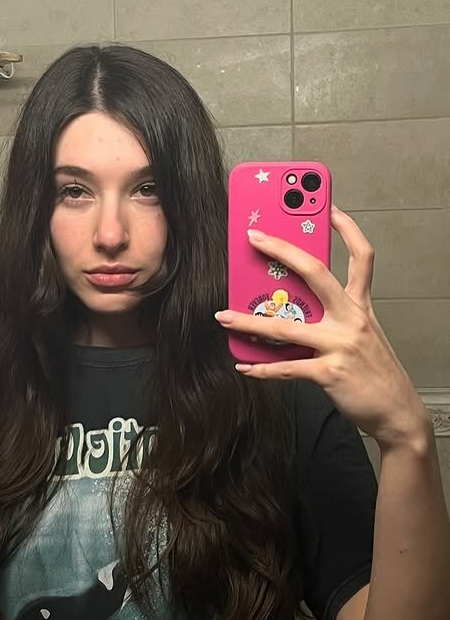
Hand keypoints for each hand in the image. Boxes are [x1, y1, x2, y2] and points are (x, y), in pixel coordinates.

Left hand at [215, 207, 430, 447]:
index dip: (347, 229)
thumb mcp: (361, 334)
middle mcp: (351, 318)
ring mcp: (341, 344)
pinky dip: (262, 368)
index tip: (329, 206)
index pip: (362, 256)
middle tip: (254, 236)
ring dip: (248, 321)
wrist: (397, 412)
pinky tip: (244, 367)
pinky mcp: (330, 373)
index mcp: (360, 306)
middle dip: (282, 250)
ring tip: (222, 316)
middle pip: (316, 273)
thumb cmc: (373, 371)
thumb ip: (331, 315)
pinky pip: (287, 367)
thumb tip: (286, 308)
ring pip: (286, 327)